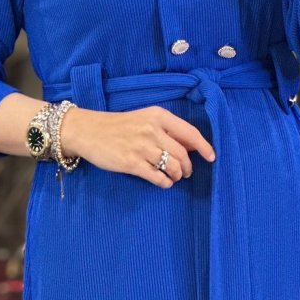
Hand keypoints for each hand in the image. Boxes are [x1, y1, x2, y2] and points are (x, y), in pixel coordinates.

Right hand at [58, 106, 215, 188]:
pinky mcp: (131, 163)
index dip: (204, 147)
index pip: (190, 133)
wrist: (88, 130)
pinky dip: (165, 183)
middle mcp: (152, 130)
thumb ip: (166, 130)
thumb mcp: (144, 119)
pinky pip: (158, 177)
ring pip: (173, 167)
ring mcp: (142, 147)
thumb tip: (190, 147)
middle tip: (186, 173)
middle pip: (183, 154)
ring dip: (177, 176)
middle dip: (188, 167)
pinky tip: (163, 182)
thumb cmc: (118, 126)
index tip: (211, 157)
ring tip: (173, 177)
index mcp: (158, 116)